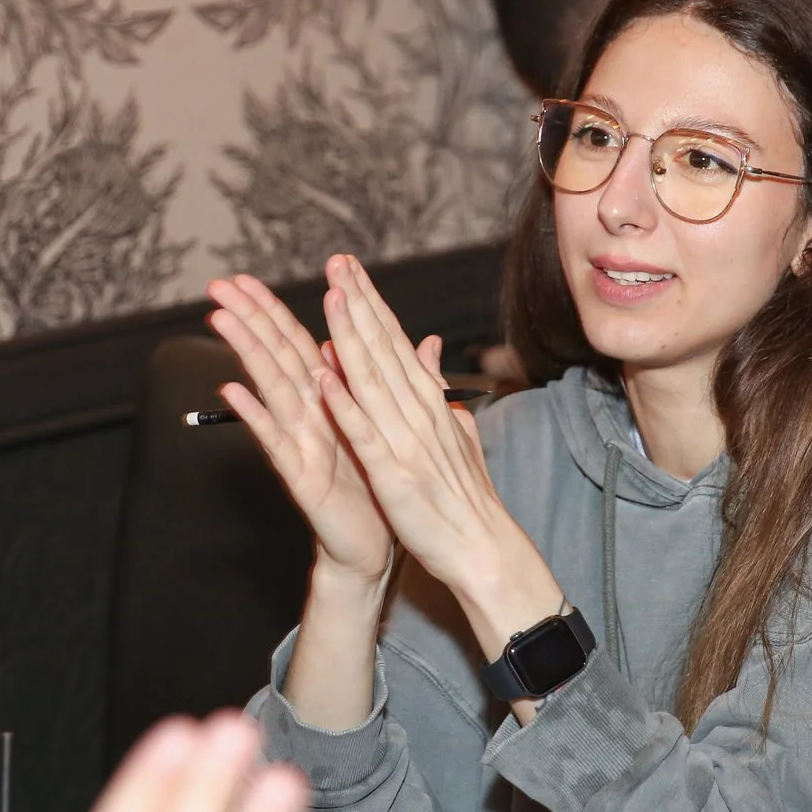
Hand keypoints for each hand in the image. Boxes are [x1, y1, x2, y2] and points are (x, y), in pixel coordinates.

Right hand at [206, 274, 398, 586]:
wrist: (372, 545)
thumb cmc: (369, 485)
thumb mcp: (373, 425)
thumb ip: (360, 381)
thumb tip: (344, 339)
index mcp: (326, 400)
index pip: (294, 343)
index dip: (270, 310)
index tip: (243, 278)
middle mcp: (306, 416)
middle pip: (275, 356)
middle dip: (248, 319)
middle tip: (215, 285)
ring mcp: (300, 443)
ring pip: (271, 388)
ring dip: (246, 352)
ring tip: (220, 318)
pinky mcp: (301, 476)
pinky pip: (276, 442)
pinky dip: (255, 416)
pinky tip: (232, 391)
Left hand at [312, 255, 561, 656]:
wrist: (484, 548)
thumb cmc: (466, 497)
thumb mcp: (457, 434)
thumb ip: (437, 390)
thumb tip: (427, 349)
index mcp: (430, 405)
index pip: (397, 343)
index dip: (371, 304)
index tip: (350, 271)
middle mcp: (420, 414)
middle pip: (385, 350)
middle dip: (359, 304)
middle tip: (336, 263)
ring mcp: (407, 442)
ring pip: (375, 381)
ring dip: (352, 338)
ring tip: (332, 300)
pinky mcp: (395, 475)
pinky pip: (366, 435)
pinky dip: (347, 405)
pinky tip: (327, 377)